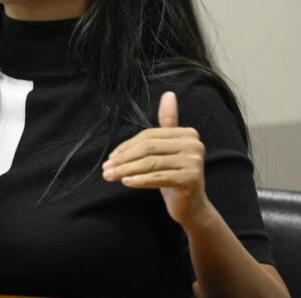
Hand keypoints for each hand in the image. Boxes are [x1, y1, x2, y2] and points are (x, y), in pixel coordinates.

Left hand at [102, 91, 210, 226]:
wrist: (193, 207)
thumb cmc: (175, 175)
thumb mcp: (169, 149)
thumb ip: (168, 123)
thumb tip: (168, 94)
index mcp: (188, 134)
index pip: (150, 136)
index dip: (127, 146)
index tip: (110, 157)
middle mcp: (194, 145)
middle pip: (149, 148)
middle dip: (124, 158)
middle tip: (106, 168)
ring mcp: (194, 162)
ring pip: (150, 163)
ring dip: (126, 170)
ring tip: (110, 176)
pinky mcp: (190, 179)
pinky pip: (157, 178)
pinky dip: (139, 180)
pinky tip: (125, 182)